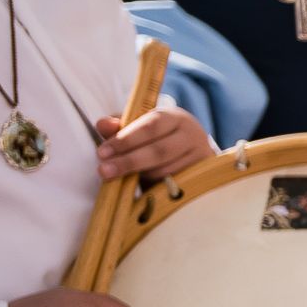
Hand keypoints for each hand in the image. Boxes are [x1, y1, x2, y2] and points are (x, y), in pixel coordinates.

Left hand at [92, 104, 212, 180]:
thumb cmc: (157, 138)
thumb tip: (102, 124)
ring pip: (167, 171)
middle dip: (129, 162)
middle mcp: (193, 135)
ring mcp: (202, 157)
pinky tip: (141, 189)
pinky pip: (176, 187)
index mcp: (175, 117)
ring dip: (141, 177)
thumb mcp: (138, 128)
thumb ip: (118, 127)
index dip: (126, 140)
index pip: (151, 126)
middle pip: (160, 151)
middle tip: (104, 171)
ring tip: (121, 179)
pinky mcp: (204, 177)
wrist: (191, 151)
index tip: (102, 153)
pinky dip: (155, 189)